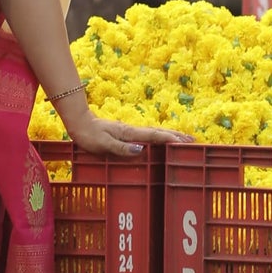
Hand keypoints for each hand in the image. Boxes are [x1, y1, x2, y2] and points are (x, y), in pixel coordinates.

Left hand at [64, 108, 180, 160]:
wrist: (79, 123)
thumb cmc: (89, 135)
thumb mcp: (103, 144)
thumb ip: (121, 148)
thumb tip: (140, 150)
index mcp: (129, 133)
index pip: (154, 136)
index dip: (169, 140)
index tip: (184, 143)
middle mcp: (132, 131)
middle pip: (158, 133)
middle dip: (176, 136)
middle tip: (193, 141)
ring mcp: (130, 132)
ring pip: (154, 133)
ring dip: (170, 136)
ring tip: (184, 139)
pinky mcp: (126, 134)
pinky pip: (148, 136)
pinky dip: (159, 137)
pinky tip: (161, 141)